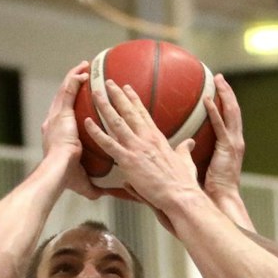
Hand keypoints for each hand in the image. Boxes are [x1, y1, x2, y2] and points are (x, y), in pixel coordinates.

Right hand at [41, 62, 99, 198]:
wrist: (58, 171)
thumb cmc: (66, 177)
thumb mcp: (82, 181)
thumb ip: (93, 186)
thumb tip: (102, 195)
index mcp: (57, 136)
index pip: (64, 116)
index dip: (71, 107)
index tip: (81, 102)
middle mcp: (54, 123)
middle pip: (64, 99)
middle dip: (73, 86)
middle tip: (84, 76)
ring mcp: (56, 116)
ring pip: (66, 91)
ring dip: (74, 77)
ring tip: (85, 67)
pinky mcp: (61, 112)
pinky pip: (68, 90)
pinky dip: (75, 79)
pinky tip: (84, 72)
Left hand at [84, 80, 208, 213]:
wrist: (180, 194)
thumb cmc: (183, 181)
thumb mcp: (186, 160)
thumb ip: (184, 149)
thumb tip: (189, 143)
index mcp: (158, 137)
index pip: (143, 113)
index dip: (134, 100)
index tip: (127, 88)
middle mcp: (146, 138)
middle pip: (129, 112)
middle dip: (118, 95)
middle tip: (108, 82)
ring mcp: (136, 148)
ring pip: (117, 122)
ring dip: (105, 106)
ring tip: (96, 94)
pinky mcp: (128, 160)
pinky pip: (109, 143)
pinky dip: (97, 132)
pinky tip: (87, 122)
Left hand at [202, 75, 246, 205]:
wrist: (221, 200)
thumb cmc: (209, 188)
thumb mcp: (203, 165)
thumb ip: (196, 153)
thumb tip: (185, 145)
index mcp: (231, 144)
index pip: (229, 118)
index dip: (225, 102)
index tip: (218, 89)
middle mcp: (235, 141)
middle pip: (233, 110)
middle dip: (228, 92)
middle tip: (220, 77)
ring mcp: (233, 143)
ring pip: (232, 113)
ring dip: (225, 95)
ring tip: (218, 81)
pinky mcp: (228, 148)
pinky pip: (221, 126)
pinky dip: (215, 112)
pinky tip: (208, 100)